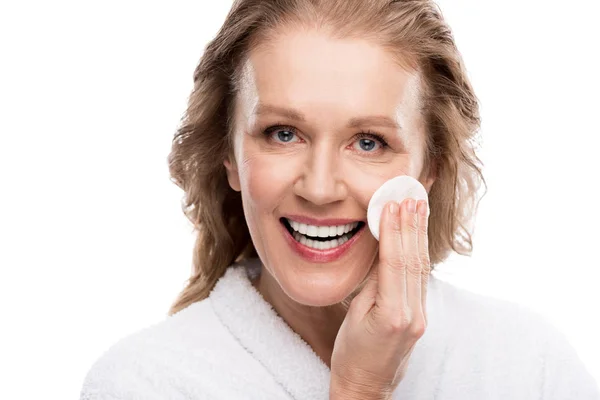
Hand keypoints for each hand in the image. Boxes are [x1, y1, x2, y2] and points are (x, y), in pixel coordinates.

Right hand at [329, 198, 430, 399]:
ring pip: (421, 267)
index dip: (395, 231)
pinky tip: (417, 234)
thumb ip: (372, 284)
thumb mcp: (354, 316)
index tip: (393, 203)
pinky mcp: (419, 317)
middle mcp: (412, 315)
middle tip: (414, 193)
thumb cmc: (351, 354)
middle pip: (414, 260)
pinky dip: (418, 251)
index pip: (396, 263)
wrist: (365, 387)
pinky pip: (419, 278)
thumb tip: (384, 251)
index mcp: (392, 315)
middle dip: (413, 224)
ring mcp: (419, 317)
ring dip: (419, 234)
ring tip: (419, 205)